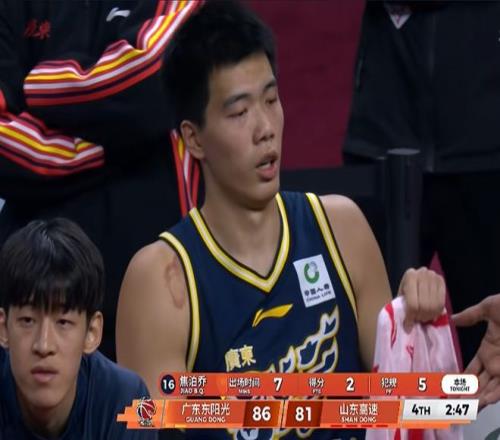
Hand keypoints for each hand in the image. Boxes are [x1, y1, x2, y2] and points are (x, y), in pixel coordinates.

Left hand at [398, 267, 445, 330]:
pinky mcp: (442, 281)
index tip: (408, 327)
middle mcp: (423, 274)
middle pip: (425, 306)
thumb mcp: (401, 296)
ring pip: (434, 306)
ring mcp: (434, 277)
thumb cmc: (406, 289)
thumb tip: (408, 328)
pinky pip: (442, 303)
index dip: (411, 317)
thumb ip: (403, 307)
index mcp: (410, 276)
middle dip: (420, 317)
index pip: (412, 304)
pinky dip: (437, 312)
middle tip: (417, 320)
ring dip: (429, 316)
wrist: (416, 276)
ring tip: (424, 317)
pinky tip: (432, 314)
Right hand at [453, 294, 499, 408]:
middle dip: (464, 395)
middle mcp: (495, 364)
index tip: (446, 388)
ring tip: (461, 407)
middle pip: (477, 385)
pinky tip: (479, 402)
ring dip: (475, 399)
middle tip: (449, 404)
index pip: (470, 371)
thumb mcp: (489, 308)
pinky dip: (490, 397)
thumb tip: (451, 318)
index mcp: (487, 351)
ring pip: (487, 391)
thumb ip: (470, 315)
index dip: (458, 380)